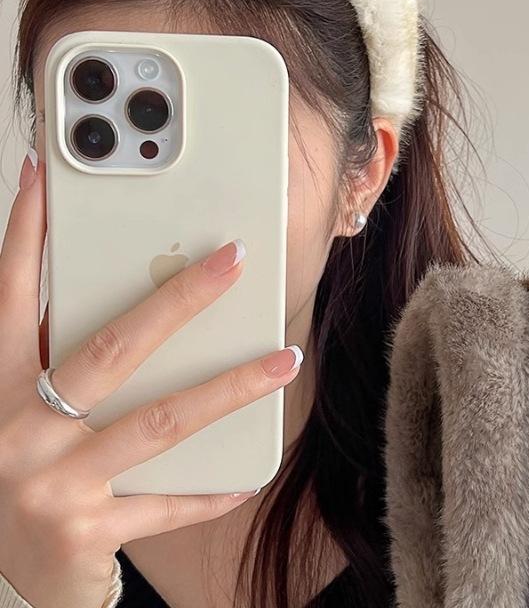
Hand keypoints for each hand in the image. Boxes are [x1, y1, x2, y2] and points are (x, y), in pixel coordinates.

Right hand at [0, 149, 302, 607]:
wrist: (9, 574)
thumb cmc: (28, 469)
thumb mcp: (28, 409)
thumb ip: (63, 357)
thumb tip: (140, 297)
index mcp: (1, 385)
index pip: (12, 292)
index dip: (25, 232)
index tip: (45, 174)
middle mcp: (18, 427)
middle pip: (113, 347)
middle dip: (179, 298)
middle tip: (234, 259)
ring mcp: (50, 481)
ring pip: (163, 420)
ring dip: (233, 386)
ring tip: (286, 359)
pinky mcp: (84, 531)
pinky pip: (168, 502)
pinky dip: (213, 486)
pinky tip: (254, 470)